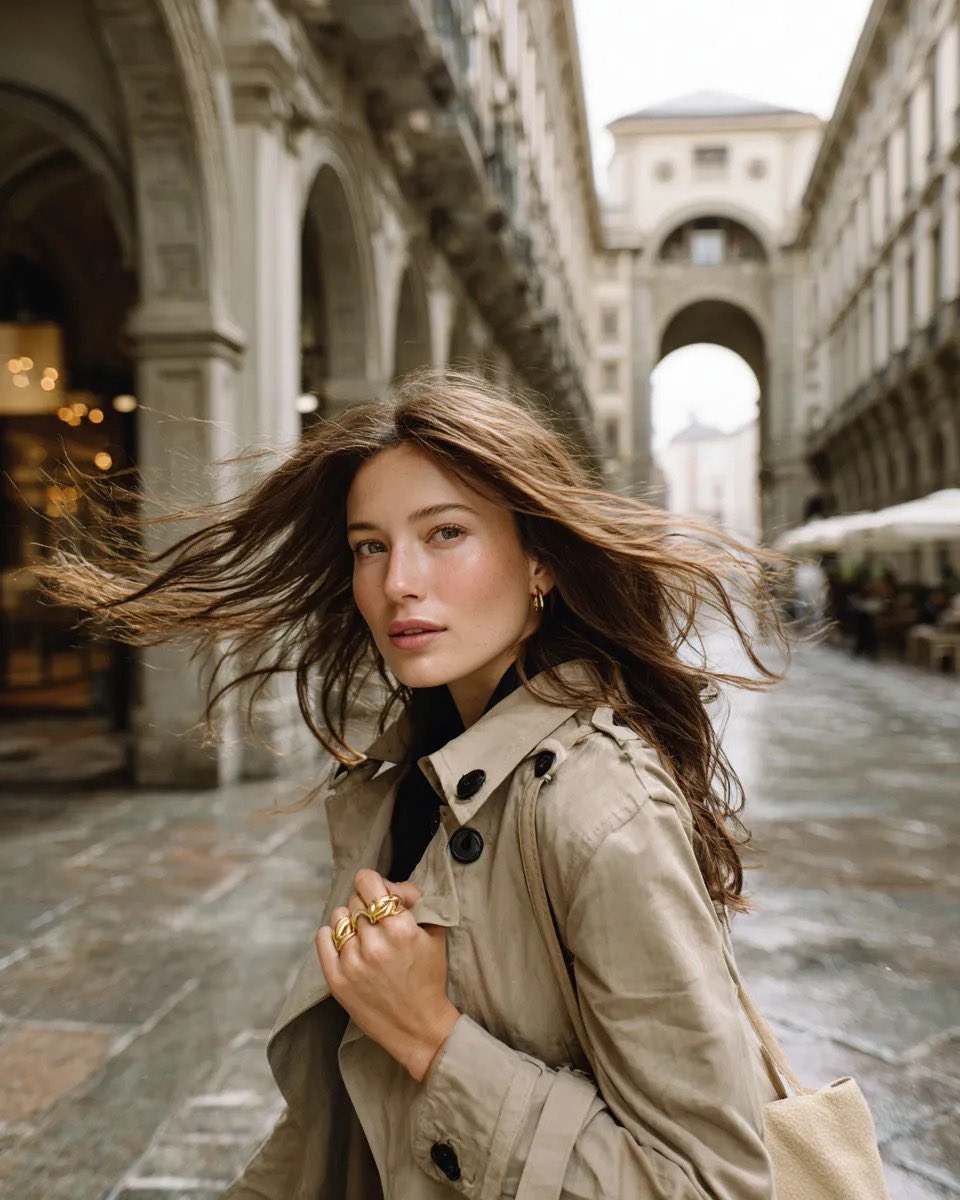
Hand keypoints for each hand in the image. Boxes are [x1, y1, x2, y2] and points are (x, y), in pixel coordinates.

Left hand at [315, 868, 460, 1081]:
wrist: (419, 1027)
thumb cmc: (428, 978)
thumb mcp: (434, 933)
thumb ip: (414, 899)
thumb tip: (389, 885)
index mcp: (400, 928)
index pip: (368, 881)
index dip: (373, 883)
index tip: (378, 893)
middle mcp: (374, 943)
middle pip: (355, 900)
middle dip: (366, 905)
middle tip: (377, 921)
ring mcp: (353, 962)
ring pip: (338, 917)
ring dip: (350, 920)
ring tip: (363, 936)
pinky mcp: (337, 980)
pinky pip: (322, 939)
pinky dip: (331, 935)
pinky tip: (346, 943)